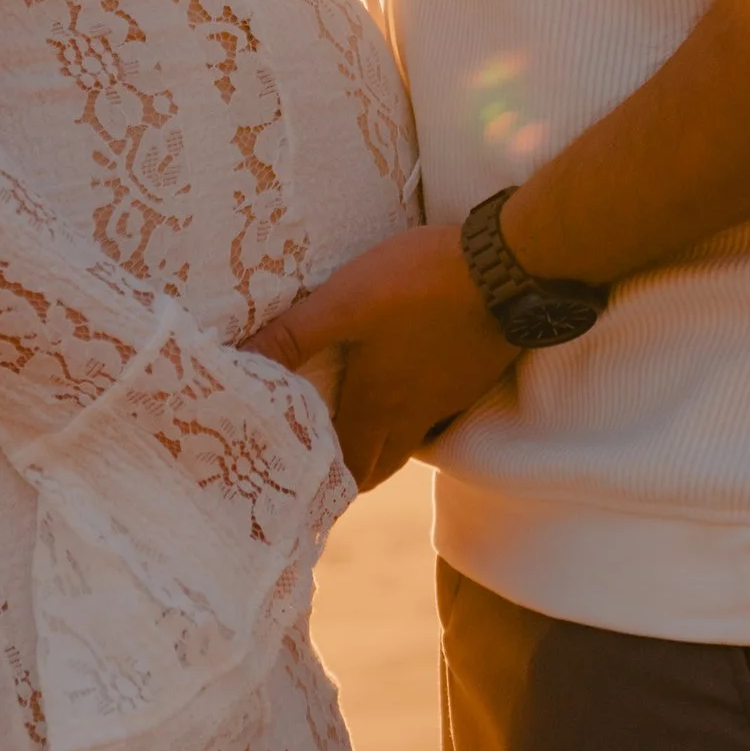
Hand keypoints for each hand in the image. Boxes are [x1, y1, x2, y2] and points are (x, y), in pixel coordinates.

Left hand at [241, 221, 518, 491]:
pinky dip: (413, 413)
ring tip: (354, 428)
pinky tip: (403, 384)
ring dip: (381, 445)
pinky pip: (435, 410)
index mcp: (378, 406)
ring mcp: (448, 396)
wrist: (511, 268)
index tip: (293, 482)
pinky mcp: (470, 373)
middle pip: (378, 465)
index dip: (319, 481)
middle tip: (320, 462)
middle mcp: (413, 414)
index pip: (345, 469)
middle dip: (349, 472)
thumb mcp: (344, 302)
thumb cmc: (420, 285)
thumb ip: (293, 335)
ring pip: (408, 440)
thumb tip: (238, 364)